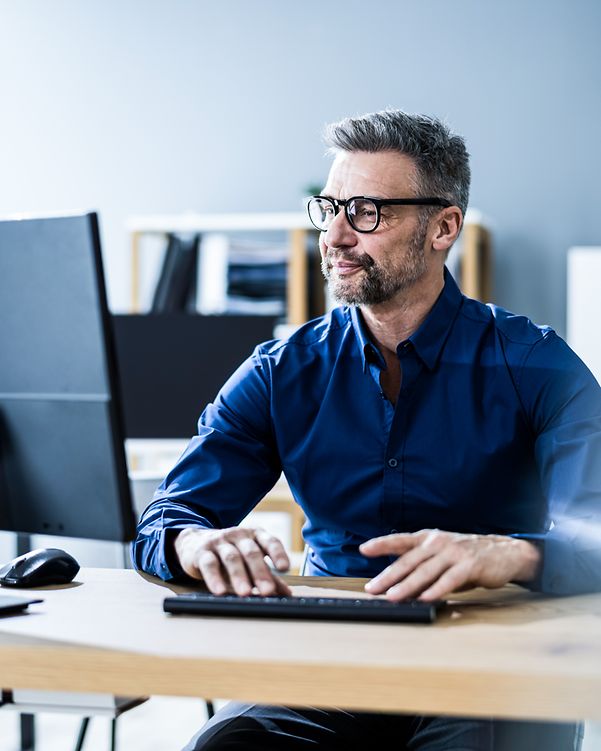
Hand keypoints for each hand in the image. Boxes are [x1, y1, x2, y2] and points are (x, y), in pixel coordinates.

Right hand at [174, 526, 290, 596]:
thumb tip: (287, 594)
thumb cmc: (230, 553)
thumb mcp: (250, 561)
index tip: (285, 568)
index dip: (278, 554)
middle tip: (267, 590)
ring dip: (239, 576)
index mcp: (255, 535)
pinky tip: (219, 591)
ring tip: (245, 593)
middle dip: (260, 572)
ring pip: (231, 558)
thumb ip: (269, 575)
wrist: (196, 542)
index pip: (270, 541)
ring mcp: (220, 541)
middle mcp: (239, 535)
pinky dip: (214, 578)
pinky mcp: (202, 551)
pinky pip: (210, 564)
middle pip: (251, 552)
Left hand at [360, 529, 540, 601]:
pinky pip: (449, 580)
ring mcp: (453, 553)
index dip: (381, 544)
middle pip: (408, 560)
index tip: (364, 549)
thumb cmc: (467, 556)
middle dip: (388, 576)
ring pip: (425, 571)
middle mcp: (438, 543)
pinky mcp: (469, 565)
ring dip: (407, 586)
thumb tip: (398, 586)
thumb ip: (422, 568)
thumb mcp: (441, 556)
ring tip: (392, 597)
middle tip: (373, 588)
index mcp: (429, 538)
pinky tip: (425, 598)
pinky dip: (436, 590)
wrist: (504, 552)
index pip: (400, 540)